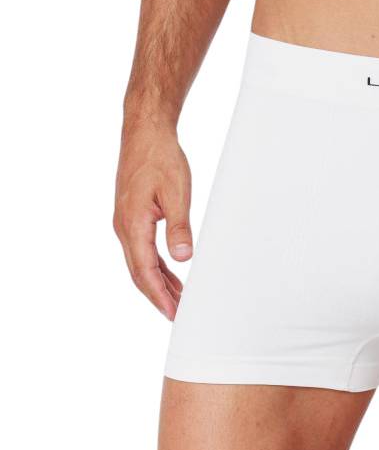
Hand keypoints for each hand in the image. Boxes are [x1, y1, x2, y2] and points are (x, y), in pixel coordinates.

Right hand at [113, 122, 191, 319]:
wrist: (145, 133)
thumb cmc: (160, 158)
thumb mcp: (177, 193)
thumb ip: (179, 228)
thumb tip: (183, 259)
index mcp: (132, 224)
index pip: (145, 271)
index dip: (159, 296)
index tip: (173, 314)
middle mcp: (124, 227)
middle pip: (139, 272)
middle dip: (158, 296)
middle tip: (177, 316)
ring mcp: (126, 222)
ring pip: (141, 262)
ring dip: (158, 282)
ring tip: (178, 300)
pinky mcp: (132, 216)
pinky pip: (143, 249)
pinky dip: (157, 265)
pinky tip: (171, 273)